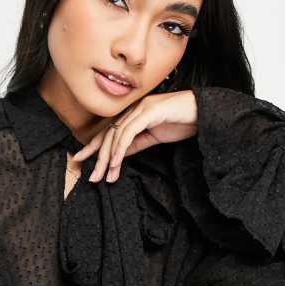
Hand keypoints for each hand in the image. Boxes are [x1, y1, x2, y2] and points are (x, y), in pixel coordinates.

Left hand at [71, 90, 197, 182]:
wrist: (204, 112)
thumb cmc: (183, 121)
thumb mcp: (155, 136)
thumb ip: (137, 143)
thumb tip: (120, 155)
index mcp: (134, 113)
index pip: (109, 131)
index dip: (93, 146)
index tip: (80, 160)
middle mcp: (134, 108)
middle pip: (109, 134)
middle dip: (97, 157)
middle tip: (92, 177)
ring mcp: (142, 108)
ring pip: (117, 134)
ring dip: (108, 157)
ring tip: (104, 175)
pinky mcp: (150, 111)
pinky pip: (130, 132)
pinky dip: (121, 148)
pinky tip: (115, 162)